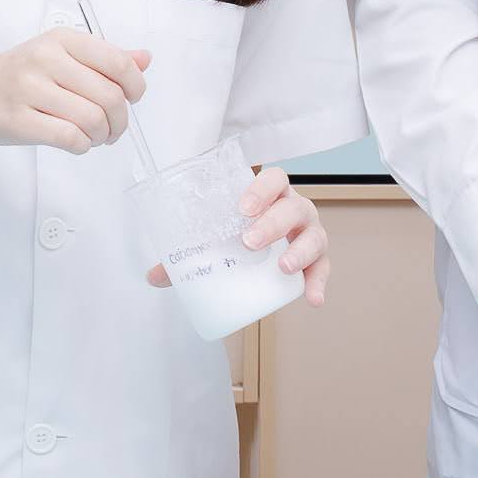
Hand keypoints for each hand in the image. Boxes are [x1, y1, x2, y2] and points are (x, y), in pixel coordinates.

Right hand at [0, 29, 147, 153]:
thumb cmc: (20, 74)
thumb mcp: (60, 55)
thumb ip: (103, 58)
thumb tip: (145, 59)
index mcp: (61, 39)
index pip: (118, 64)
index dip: (135, 88)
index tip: (130, 100)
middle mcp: (46, 59)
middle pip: (110, 97)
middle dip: (120, 121)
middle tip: (112, 129)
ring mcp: (29, 89)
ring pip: (92, 120)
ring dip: (102, 136)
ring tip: (94, 136)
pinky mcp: (19, 121)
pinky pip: (70, 138)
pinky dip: (82, 146)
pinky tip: (77, 142)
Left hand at [148, 163, 330, 303]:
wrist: (264, 256)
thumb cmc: (237, 237)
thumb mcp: (215, 241)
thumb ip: (186, 255)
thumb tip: (154, 276)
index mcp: (270, 195)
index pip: (274, 178)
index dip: (261, 189)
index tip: (242, 208)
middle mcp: (295, 209)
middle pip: (293, 207)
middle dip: (273, 222)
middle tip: (250, 242)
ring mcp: (309, 232)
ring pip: (314, 235)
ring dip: (300, 250)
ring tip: (283, 267)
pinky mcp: (317, 259)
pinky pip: (323, 268)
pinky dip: (318, 282)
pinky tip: (312, 298)